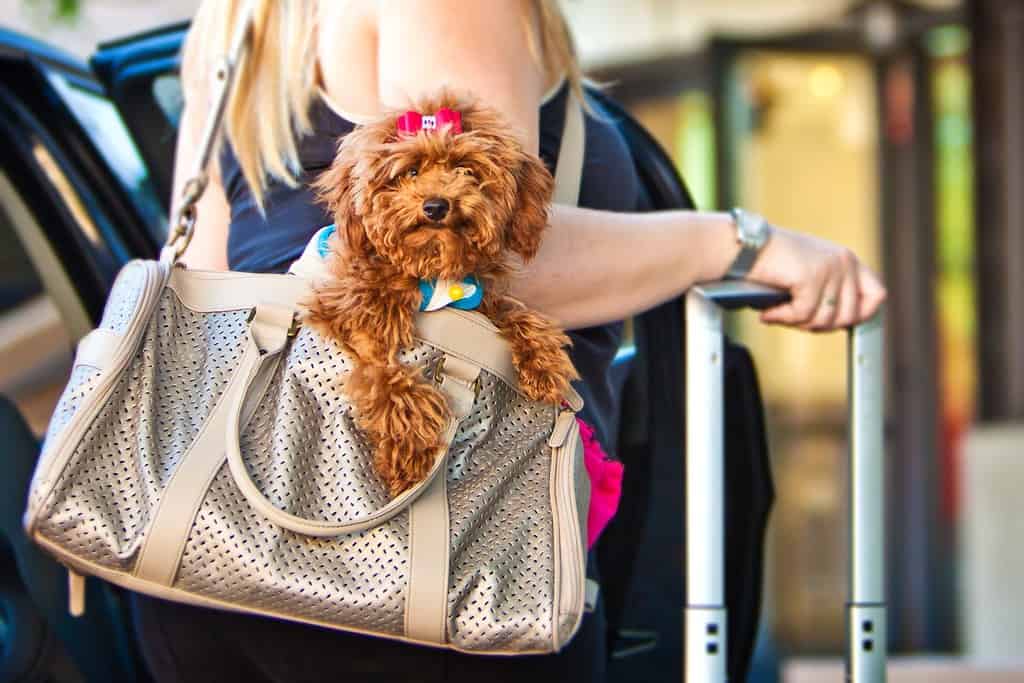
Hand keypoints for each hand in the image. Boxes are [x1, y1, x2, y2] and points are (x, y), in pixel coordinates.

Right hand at [746, 226, 886, 330]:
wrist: (745, 246)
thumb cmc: (770, 261)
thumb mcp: (810, 271)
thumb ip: (829, 290)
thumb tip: (837, 323)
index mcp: (847, 259)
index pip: (877, 294)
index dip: (862, 314)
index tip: (838, 323)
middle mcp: (844, 262)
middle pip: (849, 316)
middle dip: (820, 325)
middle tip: (796, 321)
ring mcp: (830, 269)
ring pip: (825, 319)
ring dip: (798, 323)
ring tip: (779, 314)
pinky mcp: (812, 277)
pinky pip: (802, 314)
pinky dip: (782, 318)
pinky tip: (768, 313)